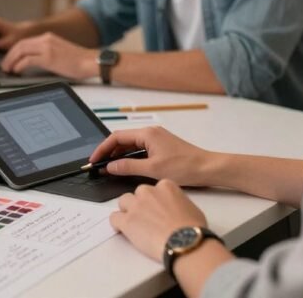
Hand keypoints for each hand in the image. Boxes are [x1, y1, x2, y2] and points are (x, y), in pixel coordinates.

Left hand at [0, 32, 97, 79]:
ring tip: (8, 69)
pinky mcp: (49, 58)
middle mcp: (46, 39)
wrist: (91, 62)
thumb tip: (34, 61)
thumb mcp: (59, 51)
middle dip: (9, 56)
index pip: (24, 41)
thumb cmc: (79, 61)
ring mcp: (47, 48)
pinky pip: (27, 60)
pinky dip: (19, 65)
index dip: (13, 51)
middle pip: (19, 45)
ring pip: (21, 50)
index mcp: (48, 37)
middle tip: (5, 66)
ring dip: (11, 60)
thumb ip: (47, 52)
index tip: (9, 59)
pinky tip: (17, 71)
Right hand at [89, 127, 213, 185]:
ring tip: (108, 168)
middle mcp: (151, 133)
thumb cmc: (185, 167)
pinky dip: (130, 158)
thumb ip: (128, 168)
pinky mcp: (161, 147)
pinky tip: (126, 168)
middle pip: (122, 140)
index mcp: (147, 134)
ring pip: (131, 145)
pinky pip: (140, 149)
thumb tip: (110, 167)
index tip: (94, 160)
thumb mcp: (153, 170)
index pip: (117, 137)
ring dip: (119, 155)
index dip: (103, 149)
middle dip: (109, 152)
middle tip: (98, 165)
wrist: (208, 168)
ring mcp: (157, 139)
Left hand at [110, 180, 206, 260]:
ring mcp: (135, 206)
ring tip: (135, 224)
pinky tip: (123, 230)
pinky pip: (114, 218)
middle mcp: (148, 192)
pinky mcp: (126, 221)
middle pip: (138, 193)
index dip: (155, 200)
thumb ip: (177, 202)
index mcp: (165, 186)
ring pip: (123, 202)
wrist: (185, 242)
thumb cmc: (192, 228)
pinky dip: (117, 224)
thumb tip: (174, 209)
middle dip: (141, 204)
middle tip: (148, 218)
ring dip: (127, 211)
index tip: (158, 209)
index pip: (154, 188)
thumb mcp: (190, 207)